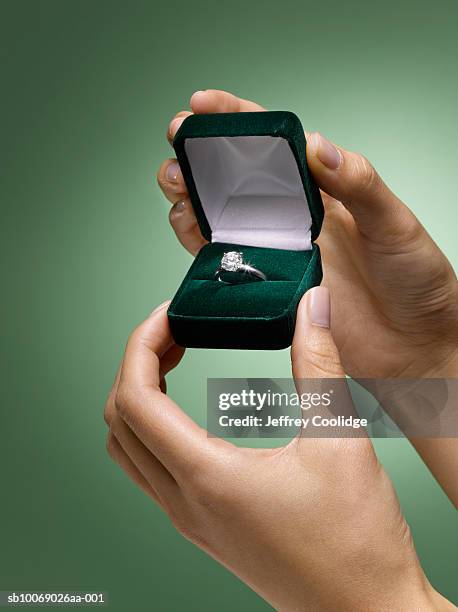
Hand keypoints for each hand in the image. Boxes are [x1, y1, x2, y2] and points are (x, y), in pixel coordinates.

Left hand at [104, 290, 453, 610]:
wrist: (366, 611)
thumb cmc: (356, 541)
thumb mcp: (339, 439)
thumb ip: (319, 364)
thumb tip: (315, 308)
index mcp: (207, 478)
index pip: (136, 399)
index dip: (142, 346)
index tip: (169, 315)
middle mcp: (185, 502)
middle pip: (121, 420)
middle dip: (138, 363)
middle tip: (174, 330)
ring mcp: (189, 519)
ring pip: (129, 449)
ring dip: (140, 397)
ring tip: (174, 361)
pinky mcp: (203, 526)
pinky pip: (150, 471)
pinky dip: (152, 428)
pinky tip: (186, 411)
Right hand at [156, 90, 457, 379]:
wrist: (412, 345)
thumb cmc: (414, 280)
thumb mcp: (394, 223)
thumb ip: (359, 184)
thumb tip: (319, 147)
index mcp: (322, 191)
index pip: (272, 145)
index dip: (235, 120)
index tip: (204, 105)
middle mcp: (292, 219)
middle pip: (232, 179)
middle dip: (198, 156)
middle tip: (180, 142)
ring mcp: (276, 253)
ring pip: (216, 217)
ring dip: (189, 197)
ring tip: (177, 184)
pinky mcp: (267, 287)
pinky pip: (222, 261)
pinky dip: (198, 242)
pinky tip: (190, 228)